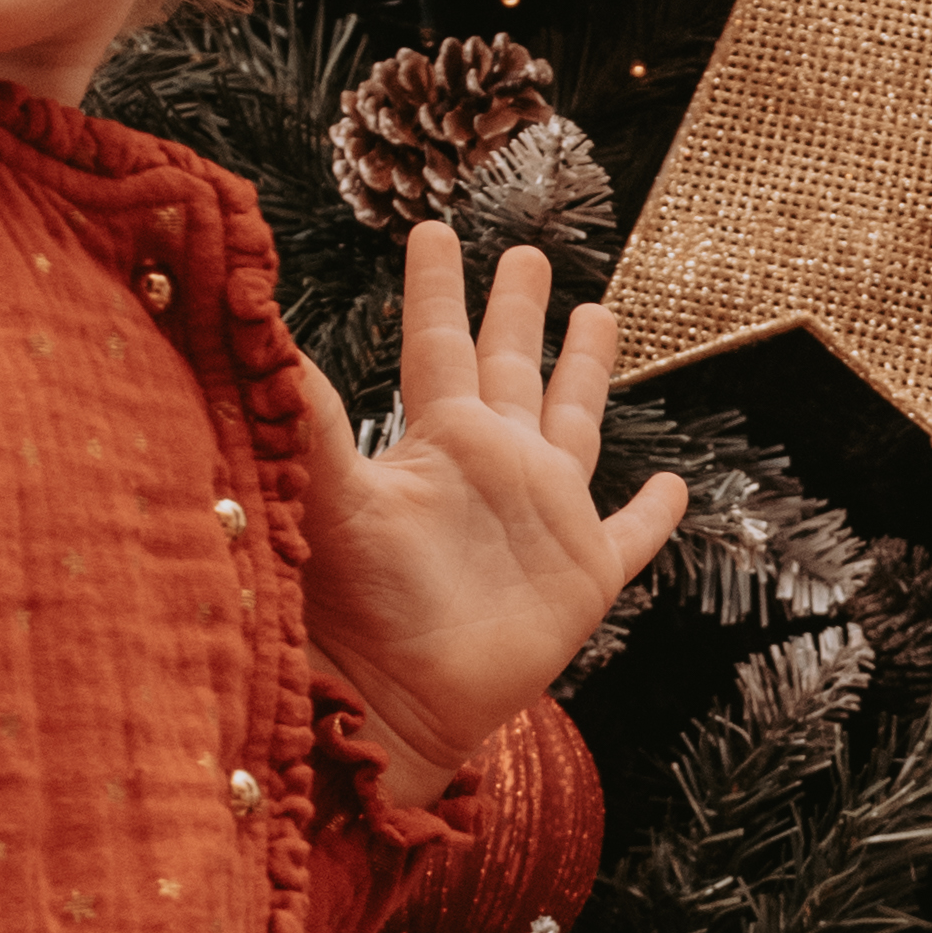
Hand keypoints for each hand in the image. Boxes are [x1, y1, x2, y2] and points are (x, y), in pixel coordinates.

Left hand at [294, 227, 688, 798]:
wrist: (395, 703)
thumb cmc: (354, 607)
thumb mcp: (329, 493)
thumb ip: (305, 410)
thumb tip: (255, 318)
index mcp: (439, 440)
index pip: (436, 341)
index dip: (437, 286)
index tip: (431, 229)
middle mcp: (494, 465)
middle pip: (510, 365)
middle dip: (518, 309)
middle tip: (528, 253)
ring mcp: (543, 519)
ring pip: (576, 423)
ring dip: (588, 372)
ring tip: (602, 313)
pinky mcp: (583, 578)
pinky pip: (630, 537)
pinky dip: (653, 514)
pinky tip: (676, 486)